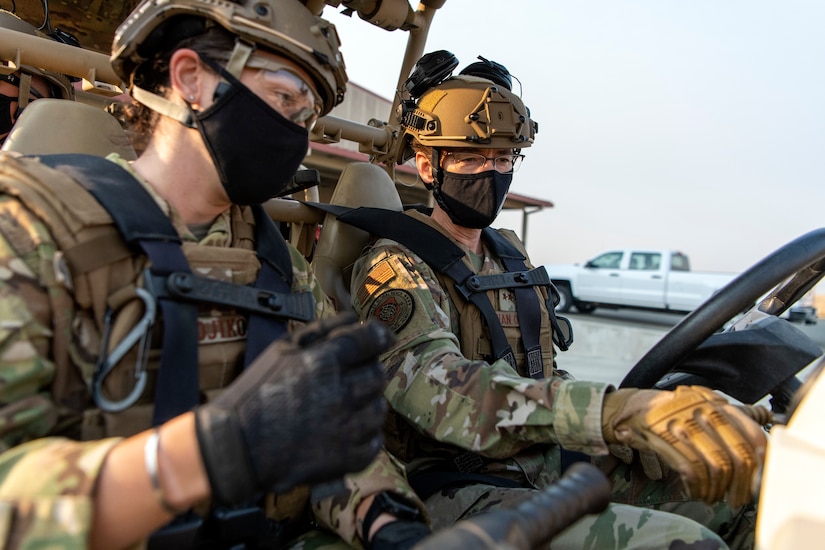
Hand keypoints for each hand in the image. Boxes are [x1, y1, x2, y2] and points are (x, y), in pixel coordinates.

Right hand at [195, 312, 392, 504]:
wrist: (236, 448)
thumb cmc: (255, 394)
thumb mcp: (280, 350)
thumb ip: (319, 330)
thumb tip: (351, 318)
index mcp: (322, 363)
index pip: (369, 340)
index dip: (379, 335)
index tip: (382, 337)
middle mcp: (340, 393)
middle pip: (377, 373)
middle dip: (368, 370)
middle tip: (350, 376)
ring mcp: (346, 428)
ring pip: (379, 407)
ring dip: (366, 403)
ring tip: (342, 405)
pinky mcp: (347, 457)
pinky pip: (374, 441)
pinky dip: (364, 435)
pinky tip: (345, 430)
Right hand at [601, 385, 766, 506]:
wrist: (630, 408)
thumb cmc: (669, 413)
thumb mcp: (701, 409)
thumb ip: (730, 425)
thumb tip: (761, 454)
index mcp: (716, 404)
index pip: (753, 436)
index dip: (760, 464)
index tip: (756, 482)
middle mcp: (703, 410)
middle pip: (738, 455)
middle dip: (740, 486)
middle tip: (736, 499)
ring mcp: (683, 423)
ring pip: (717, 465)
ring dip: (717, 489)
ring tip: (712, 496)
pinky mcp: (664, 437)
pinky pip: (692, 469)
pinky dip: (698, 486)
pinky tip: (696, 491)